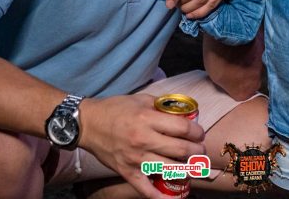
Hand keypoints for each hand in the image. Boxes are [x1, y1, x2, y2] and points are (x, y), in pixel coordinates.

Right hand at [80, 94, 205, 197]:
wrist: (88, 124)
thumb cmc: (115, 109)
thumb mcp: (141, 99)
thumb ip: (162, 105)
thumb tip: (183, 111)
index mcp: (147, 118)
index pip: (182, 128)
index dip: (197, 131)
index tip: (199, 133)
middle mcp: (143, 139)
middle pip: (181, 150)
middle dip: (197, 151)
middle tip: (200, 150)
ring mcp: (136, 159)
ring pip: (170, 170)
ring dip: (188, 170)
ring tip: (194, 167)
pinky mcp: (127, 173)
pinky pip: (147, 190)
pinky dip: (162, 197)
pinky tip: (176, 196)